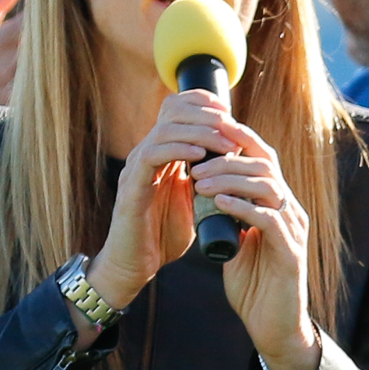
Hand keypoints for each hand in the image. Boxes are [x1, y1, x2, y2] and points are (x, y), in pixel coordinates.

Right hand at [88, 89, 229, 314]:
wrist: (134, 267)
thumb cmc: (163, 236)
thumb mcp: (193, 201)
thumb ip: (206, 179)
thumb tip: (237, 164)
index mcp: (161, 154)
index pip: (176, 109)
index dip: (201, 102)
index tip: (228, 111)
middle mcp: (146, 154)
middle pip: (171, 111)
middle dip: (204, 113)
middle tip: (230, 125)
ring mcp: (136, 168)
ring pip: (164, 130)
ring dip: (199, 132)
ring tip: (225, 144)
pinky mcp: (131, 187)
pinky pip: (151, 156)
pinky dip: (177, 150)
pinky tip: (199, 155)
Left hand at [189, 117, 320, 369]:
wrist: (274, 328)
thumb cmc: (255, 286)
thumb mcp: (235, 242)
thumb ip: (226, 217)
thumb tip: (203, 192)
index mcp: (278, 205)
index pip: (263, 159)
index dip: (239, 138)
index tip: (208, 128)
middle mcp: (291, 212)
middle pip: (265, 165)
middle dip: (228, 157)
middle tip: (194, 162)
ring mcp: (294, 231)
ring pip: (268, 187)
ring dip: (231, 180)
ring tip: (200, 181)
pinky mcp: (291, 254)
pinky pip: (269, 220)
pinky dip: (243, 208)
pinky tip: (219, 203)